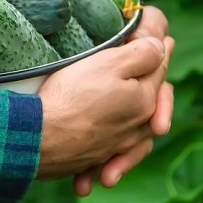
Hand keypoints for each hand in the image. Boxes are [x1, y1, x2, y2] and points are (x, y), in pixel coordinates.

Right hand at [36, 35, 166, 179]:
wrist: (38, 137)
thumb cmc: (71, 96)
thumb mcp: (108, 63)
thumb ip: (142, 53)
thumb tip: (161, 47)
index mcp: (145, 101)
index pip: (159, 69)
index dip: (159, 50)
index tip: (164, 38)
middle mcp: (137, 128)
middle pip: (152, 100)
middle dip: (156, 85)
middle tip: (158, 71)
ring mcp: (116, 147)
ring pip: (138, 133)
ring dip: (144, 125)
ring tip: (147, 119)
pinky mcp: (93, 160)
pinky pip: (112, 159)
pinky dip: (116, 160)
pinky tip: (111, 163)